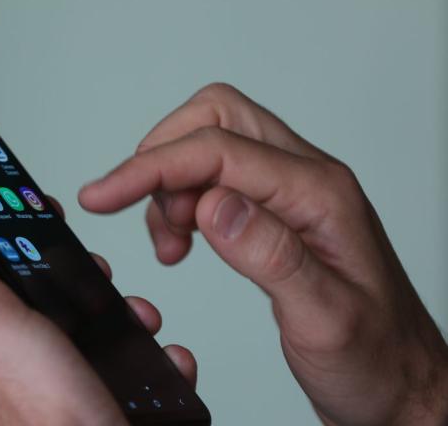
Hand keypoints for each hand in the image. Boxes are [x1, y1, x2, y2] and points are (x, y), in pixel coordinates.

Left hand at [0, 158, 198, 425]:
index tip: (32, 196)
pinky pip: (125, 358)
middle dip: (78, 267)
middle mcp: (10, 361)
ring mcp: (57, 381)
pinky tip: (156, 353)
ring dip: (121, 307)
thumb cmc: (41, 420)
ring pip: (89, 320)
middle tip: (94, 266)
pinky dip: (145, 349)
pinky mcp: (99, 399)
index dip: (6, 221)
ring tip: (134, 314)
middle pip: (41, 286)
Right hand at [79, 83, 447, 424]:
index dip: (152, 167)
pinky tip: (182, 242)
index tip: (102, 196)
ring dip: (170, 182)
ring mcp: (292, 193)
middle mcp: (307, 180)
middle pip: (218, 118)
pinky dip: (183, 200)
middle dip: (161, 156)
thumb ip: (271, 256)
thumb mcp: (326, 320)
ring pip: (213, 143)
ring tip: (169, 243)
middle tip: (131, 208)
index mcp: (320, 196)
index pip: (219, 151)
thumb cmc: (375, 360)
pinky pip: (217, 178)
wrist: (400, 384)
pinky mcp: (276, 212)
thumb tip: (213, 204)